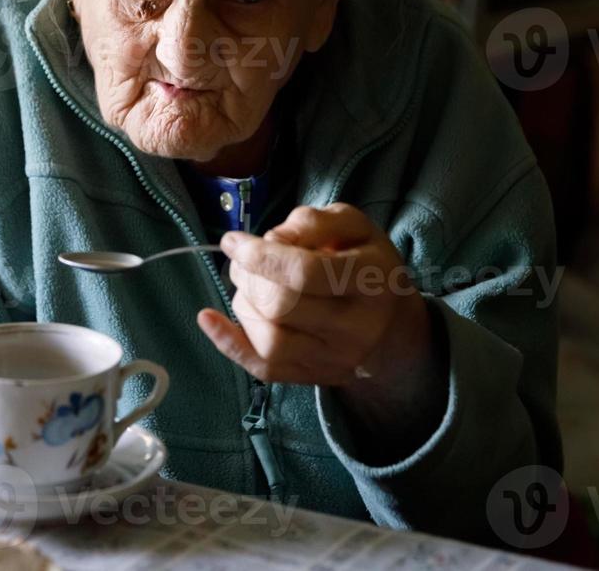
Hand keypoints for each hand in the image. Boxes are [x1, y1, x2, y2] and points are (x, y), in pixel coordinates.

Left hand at [197, 203, 446, 446]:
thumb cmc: (363, 262)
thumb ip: (313, 222)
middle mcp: (356, 328)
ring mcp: (334, 360)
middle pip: (280, 307)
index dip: (258, 255)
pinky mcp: (313, 377)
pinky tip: (209, 318)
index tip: (233, 240)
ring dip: (242, 304)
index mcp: (370, 281)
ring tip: (248, 282)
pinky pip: (264, 370)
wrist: (389, 322)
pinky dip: (229, 343)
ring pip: (269, 341)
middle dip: (247, 277)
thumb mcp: (352, 225)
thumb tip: (272, 240)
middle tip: (244, 260)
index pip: (304, 273)